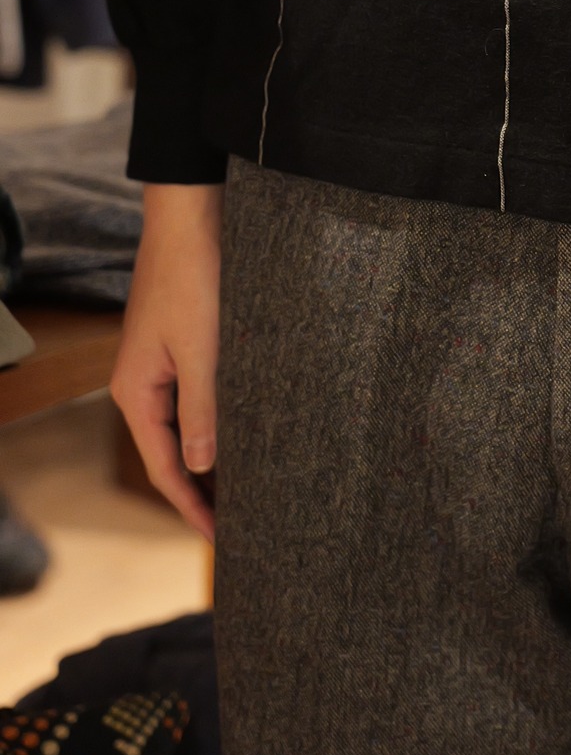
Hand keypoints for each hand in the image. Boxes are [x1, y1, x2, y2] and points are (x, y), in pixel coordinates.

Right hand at [111, 181, 221, 543]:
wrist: (191, 216)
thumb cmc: (193, 278)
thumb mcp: (202, 349)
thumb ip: (203, 410)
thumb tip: (204, 466)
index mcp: (136, 393)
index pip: (165, 468)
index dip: (193, 506)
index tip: (223, 538)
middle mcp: (142, 385)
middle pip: (173, 453)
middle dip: (203, 489)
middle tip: (244, 522)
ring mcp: (161, 365)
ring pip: (188, 426)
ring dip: (215, 456)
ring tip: (250, 488)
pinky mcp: (182, 345)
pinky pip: (197, 398)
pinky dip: (219, 422)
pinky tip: (245, 432)